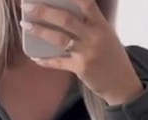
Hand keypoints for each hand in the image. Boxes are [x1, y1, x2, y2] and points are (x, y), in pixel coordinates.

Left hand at [20, 0, 143, 104]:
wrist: (121, 83)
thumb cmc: (111, 57)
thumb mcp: (106, 35)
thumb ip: (90, 24)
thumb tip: (64, 15)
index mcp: (101, 24)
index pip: (86, 3)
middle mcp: (94, 36)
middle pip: (66, 19)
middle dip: (44, 11)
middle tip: (27, 6)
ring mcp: (86, 52)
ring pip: (59, 39)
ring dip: (40, 31)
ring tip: (25, 25)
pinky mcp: (80, 68)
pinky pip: (58, 62)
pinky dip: (45, 60)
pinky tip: (35, 57)